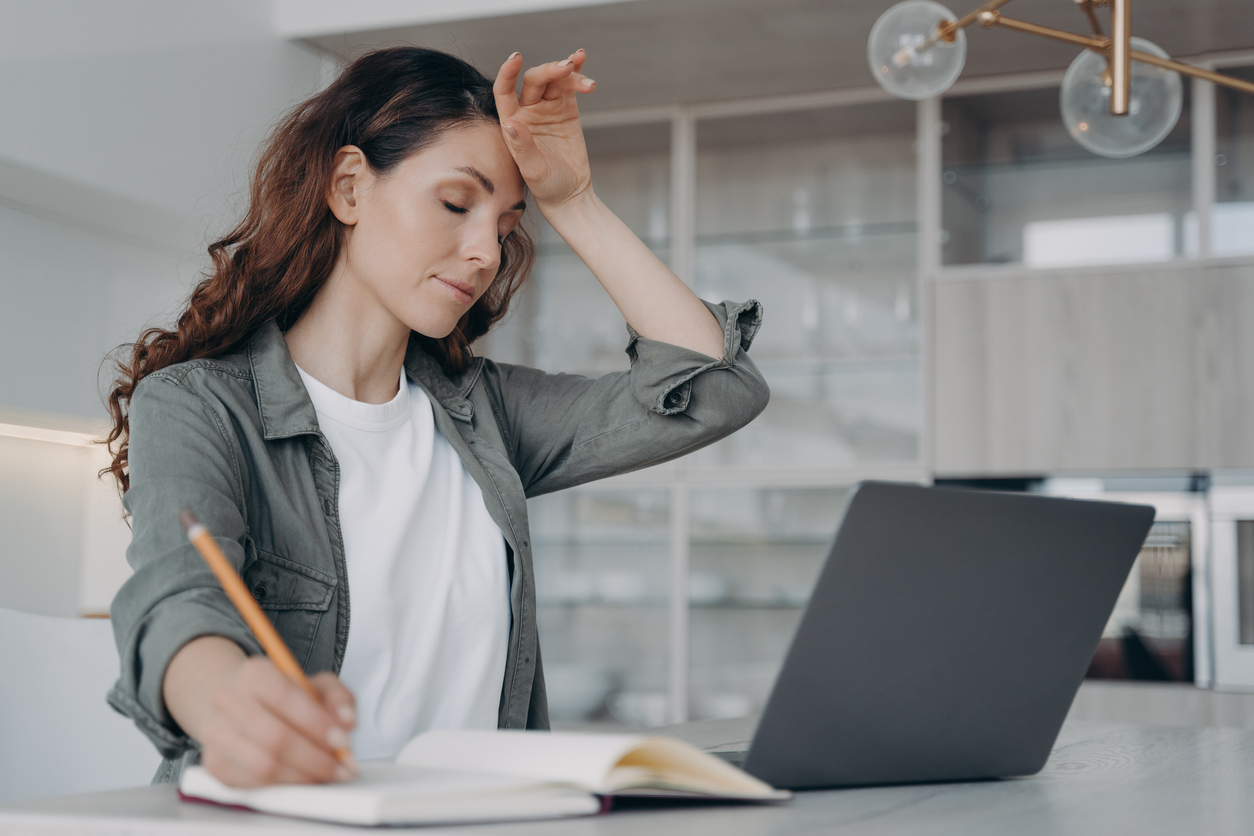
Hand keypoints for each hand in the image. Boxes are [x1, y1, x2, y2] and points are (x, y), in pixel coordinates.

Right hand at [165, 637, 356, 786]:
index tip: (342, 740)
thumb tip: (347, 722)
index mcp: (254, 673)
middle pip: (276, 738)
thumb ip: (339, 698)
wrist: (238, 705)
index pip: (286, 698)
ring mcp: (216, 734)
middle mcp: (228, 701)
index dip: (318, 723)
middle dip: (316, 758)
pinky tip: (302, 779)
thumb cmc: (281, 697)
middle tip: (341, 766)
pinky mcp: (215, 764)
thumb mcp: (315, 685)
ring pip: (264, 766)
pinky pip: (252, 784)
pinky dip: (283, 786)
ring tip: (326, 775)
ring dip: (303, 776)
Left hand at [493, 50, 597, 210]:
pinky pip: (569, 86)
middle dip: (550, 70)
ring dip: (570, 74)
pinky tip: (581, 59)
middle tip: (567, 68)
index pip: (504, 91)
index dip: (507, 72)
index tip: (516, 58)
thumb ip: (522, 147)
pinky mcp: (567, 110)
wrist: (569, 195)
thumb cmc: (546, 187)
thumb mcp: (533, 171)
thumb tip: (511, 123)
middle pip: (534, 80)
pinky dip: (576, 73)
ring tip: (589, 84)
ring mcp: (547, 109)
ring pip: (555, 80)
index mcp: (512, 123)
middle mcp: (527, 112)